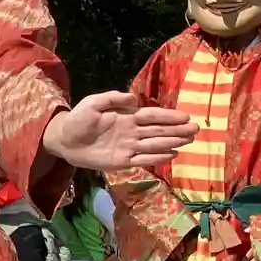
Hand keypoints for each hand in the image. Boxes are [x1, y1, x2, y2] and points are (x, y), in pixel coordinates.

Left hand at [44, 92, 195, 170]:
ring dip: (172, 143)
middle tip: (196, 129)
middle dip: (177, 130)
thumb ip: (112, 99)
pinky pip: (143, 160)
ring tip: (189, 141)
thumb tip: (133, 99)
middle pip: (158, 131)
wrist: (65, 140)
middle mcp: (132, 132)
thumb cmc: (78, 119)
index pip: (152, 116)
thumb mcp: (93, 103)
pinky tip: (172, 155)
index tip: (185, 117)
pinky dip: (157, 158)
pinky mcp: (122, 162)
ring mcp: (129, 147)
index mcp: (127, 117)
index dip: (168, 116)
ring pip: (155, 145)